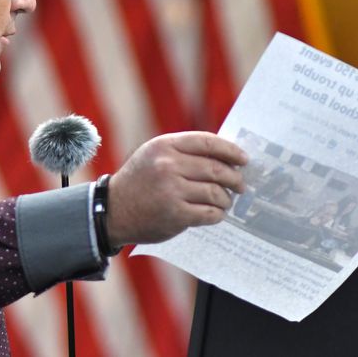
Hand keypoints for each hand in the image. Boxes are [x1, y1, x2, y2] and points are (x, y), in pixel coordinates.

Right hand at [106, 131, 247, 246]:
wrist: (114, 210)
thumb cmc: (140, 180)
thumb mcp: (155, 155)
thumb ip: (184, 151)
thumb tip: (225, 155)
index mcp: (165, 146)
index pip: (207, 142)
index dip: (230, 150)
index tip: (243, 159)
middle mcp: (168, 165)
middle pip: (215, 169)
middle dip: (234, 178)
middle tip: (241, 185)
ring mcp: (171, 190)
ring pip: (215, 192)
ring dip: (226, 199)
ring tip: (226, 201)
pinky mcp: (175, 214)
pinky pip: (209, 213)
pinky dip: (217, 214)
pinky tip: (215, 213)